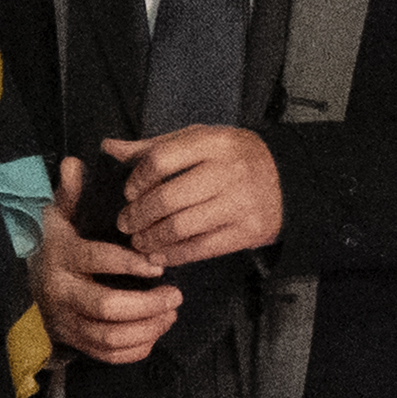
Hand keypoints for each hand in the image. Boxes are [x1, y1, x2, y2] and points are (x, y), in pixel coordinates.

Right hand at [36, 203, 182, 370]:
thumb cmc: (53, 243)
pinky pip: (105, 355)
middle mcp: (60, 292)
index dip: (131, 263)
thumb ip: (70, 193)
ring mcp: (65, 321)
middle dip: (148, 304)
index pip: (97, 260)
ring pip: (109, 337)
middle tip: (176, 294)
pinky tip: (154, 331)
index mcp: (61, 256)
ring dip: (147, 328)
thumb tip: (74, 163)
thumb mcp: (58, 215)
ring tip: (170, 312)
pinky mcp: (72, 341)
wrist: (23, 282)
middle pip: (108, 307)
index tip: (159, 262)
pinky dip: (134, 349)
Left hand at [99, 125, 284, 269]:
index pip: (160, 160)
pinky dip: (173, 255)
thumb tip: (109, 148)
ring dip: (151, 239)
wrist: (287, 180)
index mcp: (215, 142)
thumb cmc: (233, 159)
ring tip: (140, 240)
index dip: (137, 179)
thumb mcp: (200, 141)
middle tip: (126, 223)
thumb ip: (155, 147)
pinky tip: (160, 254)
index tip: (129, 192)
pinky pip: (200, 249)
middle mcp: (229, 171)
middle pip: (166, 198)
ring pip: (180, 227)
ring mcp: (240, 203)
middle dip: (138, 215)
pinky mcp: (247, 231)